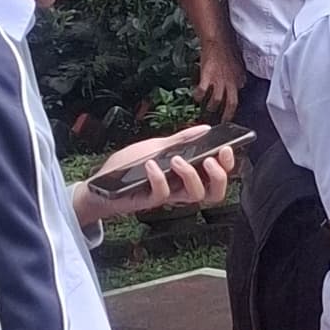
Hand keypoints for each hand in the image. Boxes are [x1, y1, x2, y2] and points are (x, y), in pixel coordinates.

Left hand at [77, 129, 235, 228]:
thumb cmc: (130, 165)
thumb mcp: (157, 146)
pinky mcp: (149, 200)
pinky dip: (159, 177)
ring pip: (193, 196)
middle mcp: (181, 188)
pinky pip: (162, 194)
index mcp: (187, 175)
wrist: (102, 182)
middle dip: (219, 176)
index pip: (217, 176)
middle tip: (209, 159)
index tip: (226, 149)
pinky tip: (152, 164)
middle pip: (214, 193)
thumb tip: (206, 128)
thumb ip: (182, 140)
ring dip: (191, 175)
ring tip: (178, 159)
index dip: (228, 166)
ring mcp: (167, 195)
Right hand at [190, 33, 243, 123]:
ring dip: (211, 107)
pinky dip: (198, 96)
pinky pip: (202, 92)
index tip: (230, 112)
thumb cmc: (228, 49)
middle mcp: (231, 82)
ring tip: (208, 108)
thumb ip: (239, 77)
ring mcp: (219, 81)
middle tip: (222, 122)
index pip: (239, 97)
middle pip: (231, 104)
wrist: (218, 40)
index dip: (234, 106)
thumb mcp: (239, 65)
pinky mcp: (207, 77)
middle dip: (226, 116)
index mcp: (239, 80)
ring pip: (216, 101)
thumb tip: (241, 84)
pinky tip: (196, 97)